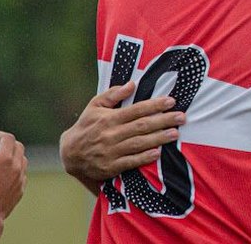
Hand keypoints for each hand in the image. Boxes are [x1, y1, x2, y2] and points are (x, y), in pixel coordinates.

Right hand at [0, 126, 26, 243]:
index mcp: (6, 158)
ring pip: (23, 159)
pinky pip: (22, 173)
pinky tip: (4, 174)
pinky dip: (16, 168)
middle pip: (18, 146)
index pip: (8, 137)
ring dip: (13, 155)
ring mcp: (21, 177)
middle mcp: (17, 165)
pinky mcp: (22, 188)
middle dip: (7, 142)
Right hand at [59, 81, 185, 192]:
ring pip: (139, 143)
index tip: (171, 101)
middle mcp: (111, 134)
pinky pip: (130, 162)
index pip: (136, 110)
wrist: (69, 154)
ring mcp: (111, 151)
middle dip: (163, 121)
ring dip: (159, 138)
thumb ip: (113, 94)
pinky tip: (158, 152)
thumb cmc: (87, 126)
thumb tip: (132, 83)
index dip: (154, 105)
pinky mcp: (111, 167)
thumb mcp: (95, 106)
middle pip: (142, 126)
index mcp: (109, 118)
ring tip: (175, 133)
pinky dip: (144, 157)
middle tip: (181, 117)